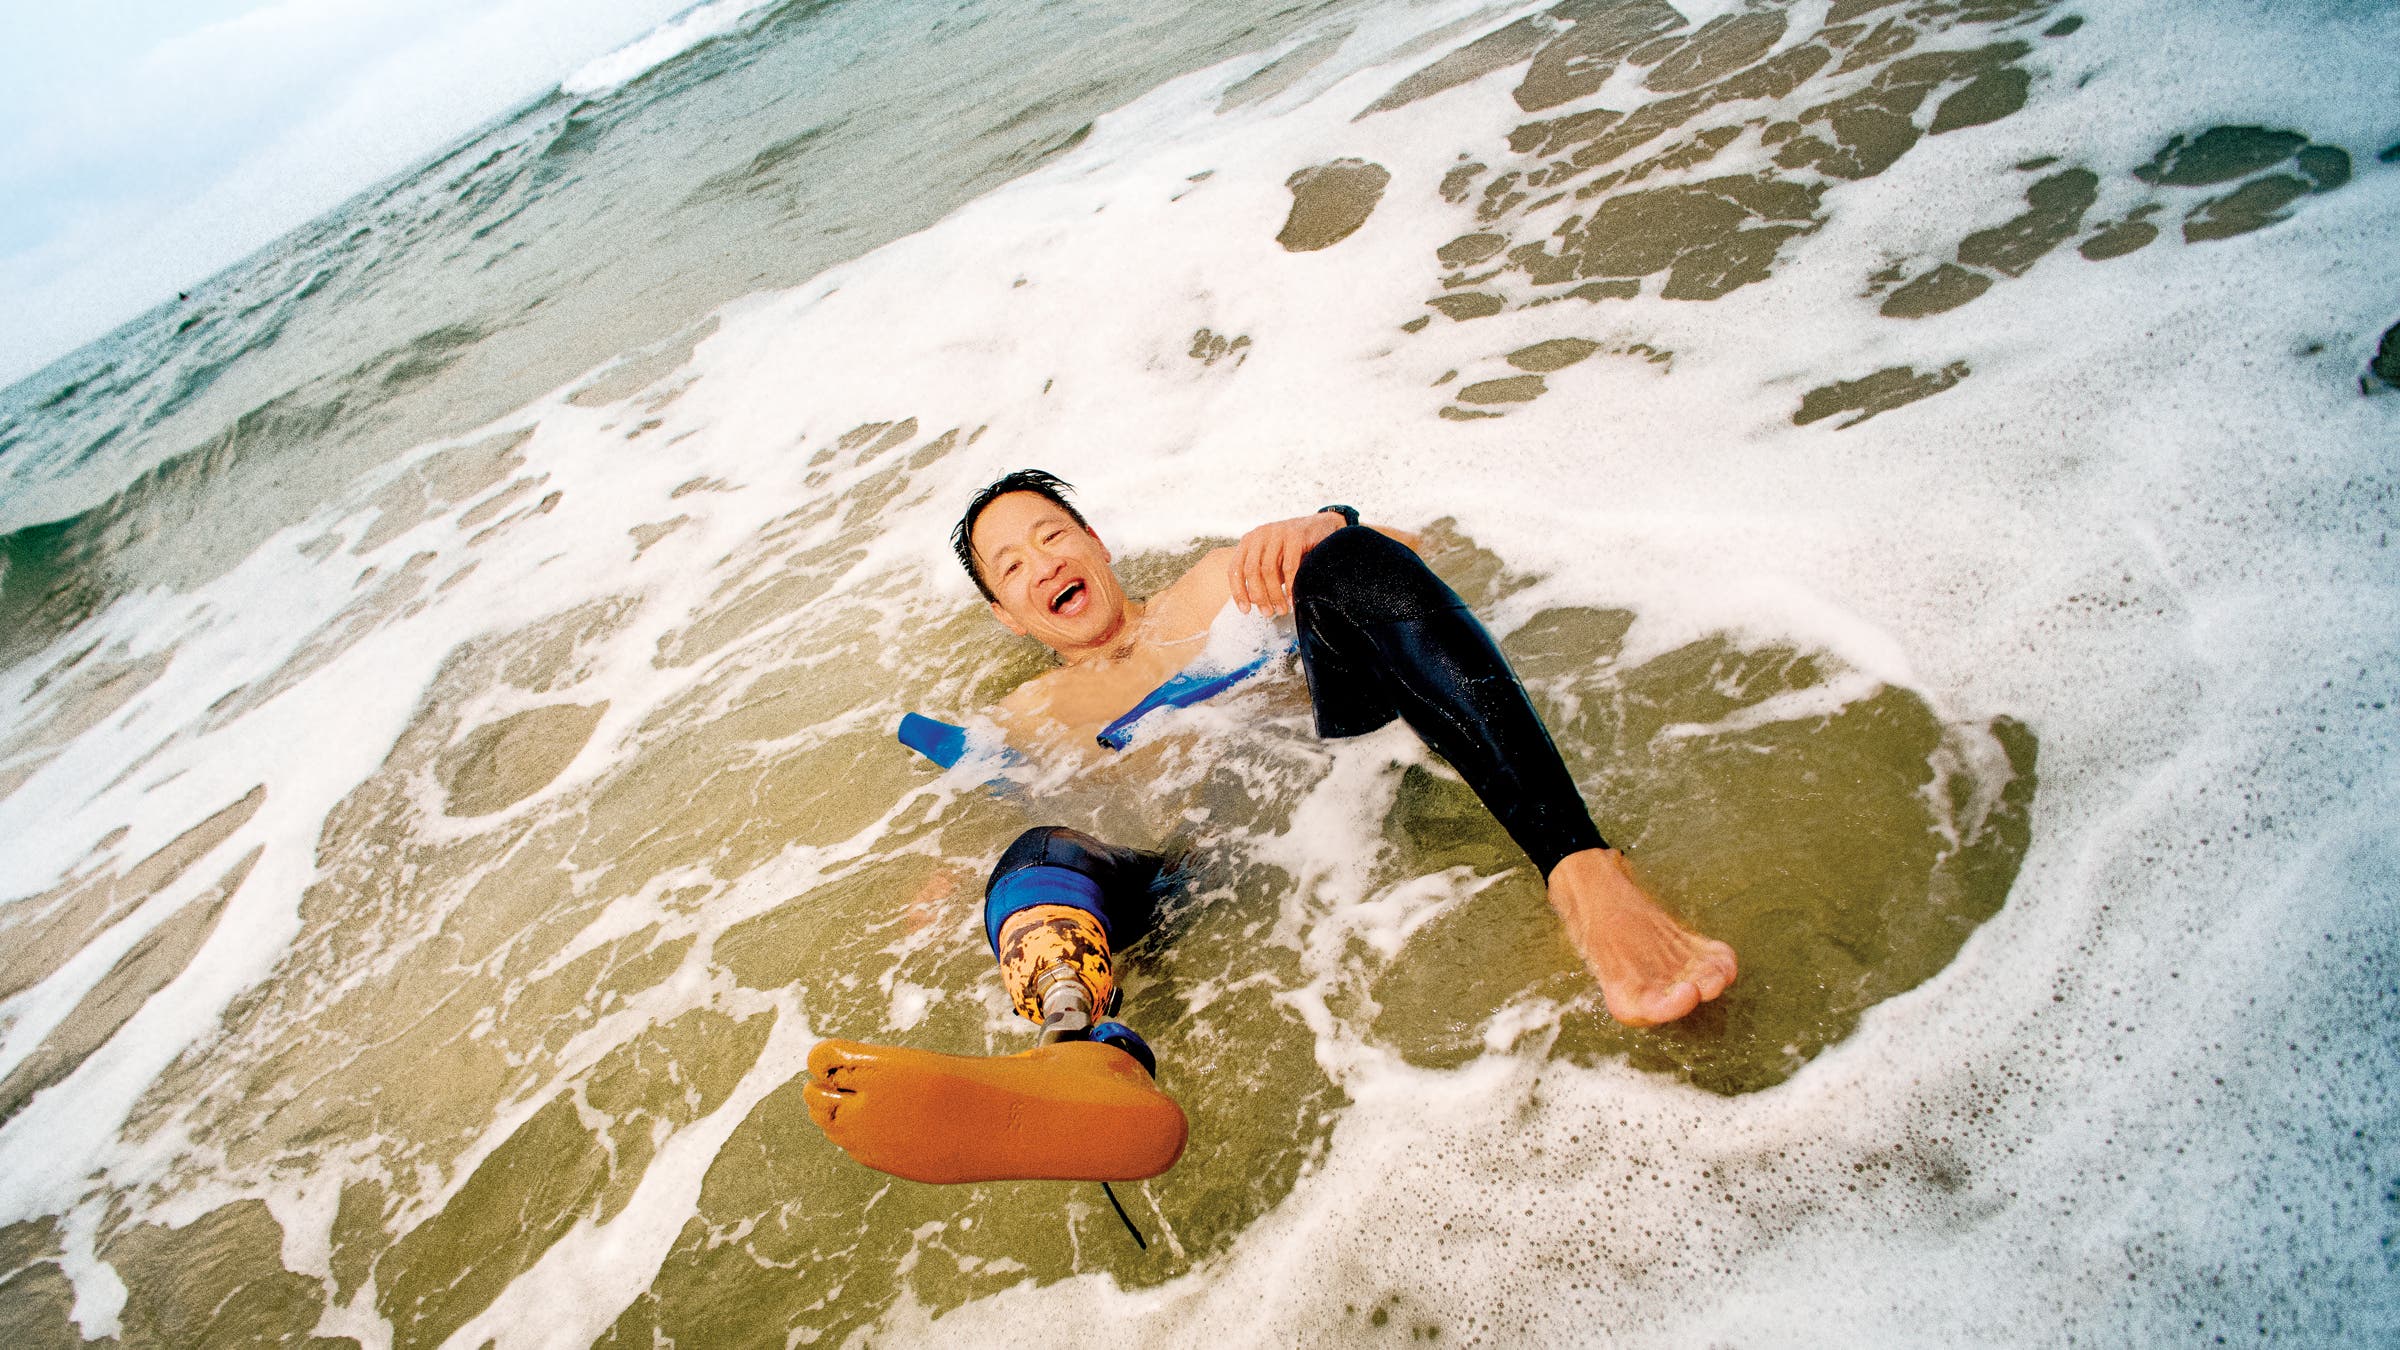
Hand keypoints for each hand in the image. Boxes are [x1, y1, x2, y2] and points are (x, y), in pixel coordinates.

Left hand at [1228, 512, 1344, 614]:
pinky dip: (1290, 586)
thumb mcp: (1273, 562)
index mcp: (1249, 541)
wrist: (1323, 528)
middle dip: (1259, 596)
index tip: (1245, 609)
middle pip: (1251, 570)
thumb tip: (1252, 600)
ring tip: (1282, 609)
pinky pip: (1289, 566)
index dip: (1238, 592)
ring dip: (1275, 594)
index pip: (1235, 569)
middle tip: (1268, 612)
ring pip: (1269, 570)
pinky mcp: (1295, 535)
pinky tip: (1293, 598)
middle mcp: (1260, 534)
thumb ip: (1260, 577)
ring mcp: (1277, 532)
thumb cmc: (1295, 549)